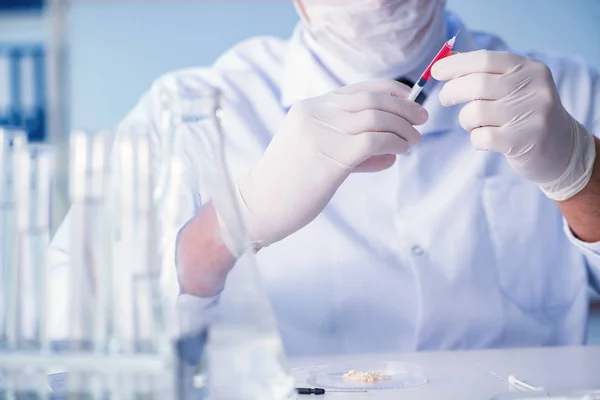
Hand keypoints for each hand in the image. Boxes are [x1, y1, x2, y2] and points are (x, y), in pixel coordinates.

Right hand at [234, 79, 427, 247]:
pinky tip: (401, 151)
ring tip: (414, 140)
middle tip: (421, 119)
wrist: (258, 206)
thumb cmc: (287, 185)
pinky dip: (395, 142)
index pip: (357, 89)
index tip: (408, 99)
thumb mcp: (314, 154)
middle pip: (372, 99)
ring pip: (377, 117)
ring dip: (403, 127)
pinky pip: (375, 139)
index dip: (389, 90)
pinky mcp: (332, 156)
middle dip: (403, 106)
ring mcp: (322, 132)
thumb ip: (349, 148)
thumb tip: (391, 150)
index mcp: (309, 108)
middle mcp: (315, 113)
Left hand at [432, 50, 595, 200]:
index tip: (436, 71)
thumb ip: (485, 73)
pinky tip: (486, 138)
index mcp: (528, 68)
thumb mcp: (514, 85)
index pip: (485, 60)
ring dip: (466, 120)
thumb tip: (446, 61)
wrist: (561, 147)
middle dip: (452, 91)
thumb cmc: (525, 112)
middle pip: (476, 85)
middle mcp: (532, 88)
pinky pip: (481, 137)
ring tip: (476, 123)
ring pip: (475, 112)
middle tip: (446, 99)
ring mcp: (530, 115)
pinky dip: (476, 138)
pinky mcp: (523, 141)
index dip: (456, 65)